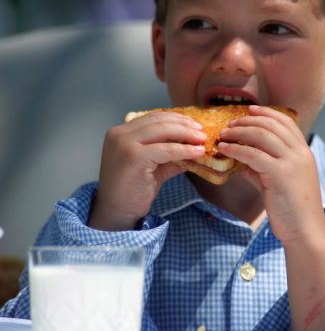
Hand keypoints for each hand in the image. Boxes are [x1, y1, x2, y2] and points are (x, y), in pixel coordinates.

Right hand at [89, 111, 205, 230]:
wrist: (117, 211)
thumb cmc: (133, 190)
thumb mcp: (153, 165)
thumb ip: (170, 153)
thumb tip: (195, 145)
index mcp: (121, 133)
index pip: (153, 118)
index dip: (176, 119)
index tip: (194, 125)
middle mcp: (120, 134)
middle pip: (159, 121)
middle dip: (184, 125)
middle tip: (202, 132)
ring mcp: (125, 144)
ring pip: (164, 131)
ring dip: (187, 134)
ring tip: (202, 140)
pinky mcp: (134, 157)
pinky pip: (167, 150)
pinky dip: (185, 150)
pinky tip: (198, 152)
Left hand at [218, 105, 324, 243]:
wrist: (305, 230)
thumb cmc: (292, 208)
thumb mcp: (278, 182)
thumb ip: (261, 168)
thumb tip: (240, 159)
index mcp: (304, 152)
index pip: (286, 121)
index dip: (266, 112)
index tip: (249, 110)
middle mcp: (300, 152)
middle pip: (271, 124)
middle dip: (248, 120)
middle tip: (230, 123)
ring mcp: (292, 162)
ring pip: (262, 135)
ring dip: (239, 131)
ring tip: (223, 134)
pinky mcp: (280, 174)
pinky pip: (253, 154)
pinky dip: (235, 149)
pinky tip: (224, 150)